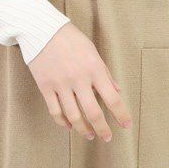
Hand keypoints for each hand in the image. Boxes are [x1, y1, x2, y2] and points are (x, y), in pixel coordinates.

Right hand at [28, 22, 132, 142]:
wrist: (42, 29)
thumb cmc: (70, 38)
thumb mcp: (92, 51)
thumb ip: (105, 72)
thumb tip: (116, 90)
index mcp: (94, 68)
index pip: (112, 98)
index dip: (121, 115)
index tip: (126, 126)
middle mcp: (79, 78)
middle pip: (93, 112)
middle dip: (102, 129)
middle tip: (107, 138)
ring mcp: (61, 84)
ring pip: (74, 115)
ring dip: (83, 129)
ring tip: (88, 135)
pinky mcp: (45, 86)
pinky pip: (55, 110)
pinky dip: (62, 122)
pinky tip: (68, 126)